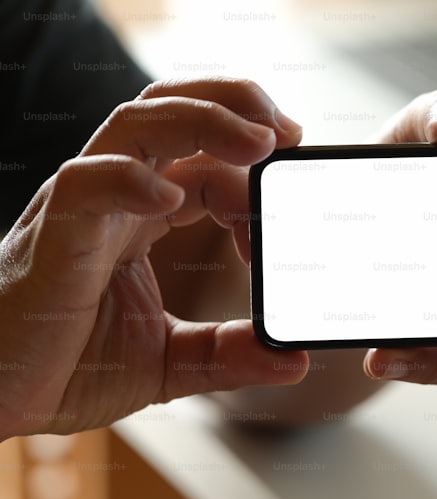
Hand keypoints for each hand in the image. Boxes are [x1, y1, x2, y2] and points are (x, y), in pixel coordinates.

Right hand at [0, 77, 307, 438]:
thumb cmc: (68, 367)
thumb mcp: (169, 362)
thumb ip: (229, 355)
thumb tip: (295, 361)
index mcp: (142, 217)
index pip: (204, 162)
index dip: (252, 170)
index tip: (292, 187)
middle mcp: (113, 199)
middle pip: (170, 114)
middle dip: (234, 105)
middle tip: (290, 131)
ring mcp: (81, 212)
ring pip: (135, 126)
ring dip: (203, 121)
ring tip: (259, 141)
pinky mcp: (53, 239)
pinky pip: (84, 185)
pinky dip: (128, 180)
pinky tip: (170, 198)